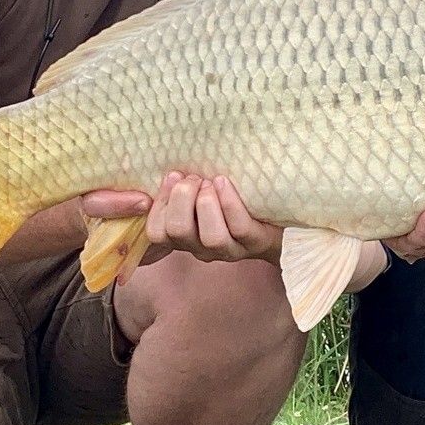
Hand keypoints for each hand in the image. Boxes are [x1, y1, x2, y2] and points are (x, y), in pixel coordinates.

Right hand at [80, 172, 282, 267]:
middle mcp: (202, 247)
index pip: (156, 233)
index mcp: (183, 236)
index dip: (158, 205)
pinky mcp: (256, 242)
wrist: (281, 215)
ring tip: (210, 182)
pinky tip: (224, 182)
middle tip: (192, 178)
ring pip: (210, 237)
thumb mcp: (193, 189)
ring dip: (206, 203)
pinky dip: (229, 202)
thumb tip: (144, 177)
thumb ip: (170, 185)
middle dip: (180, 199)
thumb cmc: (229, 196)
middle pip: (177, 233)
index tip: (171, 176)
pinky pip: (239, 228)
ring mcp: (230, 248)